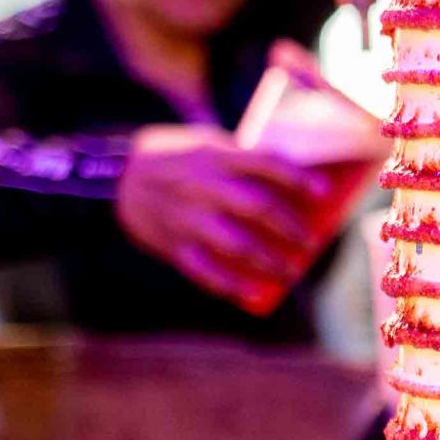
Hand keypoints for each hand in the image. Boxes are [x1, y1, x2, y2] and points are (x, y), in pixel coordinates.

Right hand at [116, 125, 332, 307]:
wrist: (117, 176)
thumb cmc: (182, 159)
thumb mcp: (208, 144)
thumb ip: (246, 162)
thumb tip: (305, 186)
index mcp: (214, 155)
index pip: (264, 162)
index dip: (296, 177)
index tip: (323, 191)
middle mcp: (200, 185)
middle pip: (256, 206)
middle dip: (289, 227)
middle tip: (310, 243)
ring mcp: (185, 217)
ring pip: (235, 243)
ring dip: (268, 260)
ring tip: (291, 272)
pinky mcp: (172, 244)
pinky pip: (204, 271)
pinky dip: (231, 286)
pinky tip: (254, 295)